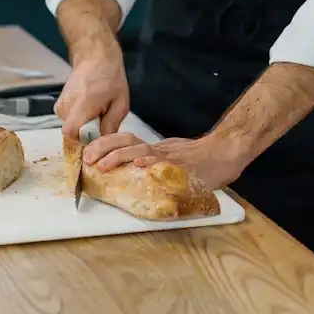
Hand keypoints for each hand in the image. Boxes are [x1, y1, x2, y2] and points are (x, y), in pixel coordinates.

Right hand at [55, 36, 128, 139]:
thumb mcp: (120, 103)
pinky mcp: (59, 105)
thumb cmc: (111, 78)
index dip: (84, 141)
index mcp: (82, 105)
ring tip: (97, 111)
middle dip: (88, 133)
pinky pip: (69, 120)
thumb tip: (103, 143)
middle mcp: (66, 106)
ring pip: (71, 127)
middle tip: (102, 120)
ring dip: (84, 125)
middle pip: (73, 133)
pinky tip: (90, 107)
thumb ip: (111, 125)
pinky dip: (79, 119)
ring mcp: (60, 105)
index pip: (70, 133)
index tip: (97, 135)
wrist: (95, 58)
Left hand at [83, 132, 248, 192]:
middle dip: (104, 148)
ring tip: (103, 165)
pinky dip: (150, 162)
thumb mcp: (174, 158)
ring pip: (140, 151)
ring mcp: (169, 157)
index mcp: (155, 149)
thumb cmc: (203, 160)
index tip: (88, 152)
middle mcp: (158, 151)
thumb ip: (156, 163)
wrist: (226, 153)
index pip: (125, 140)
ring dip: (119, 156)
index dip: (105, 144)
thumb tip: (136, 173)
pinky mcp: (181, 166)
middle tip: (87, 159)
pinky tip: (139, 165)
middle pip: (127, 141)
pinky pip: (163, 163)